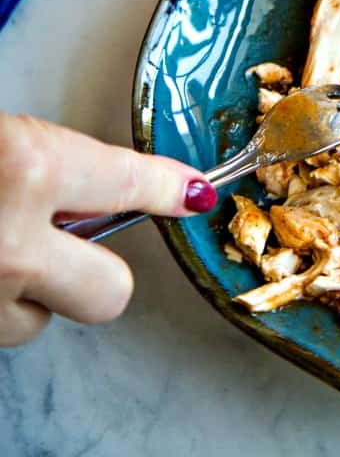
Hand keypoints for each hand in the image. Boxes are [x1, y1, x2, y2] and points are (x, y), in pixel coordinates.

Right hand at [0, 113, 216, 346]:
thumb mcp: (12, 137)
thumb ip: (68, 166)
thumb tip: (122, 186)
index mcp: (31, 171)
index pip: (130, 186)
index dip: (169, 190)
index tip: (194, 194)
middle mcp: (14, 241)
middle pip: (110, 293)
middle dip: (100, 274)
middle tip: (73, 246)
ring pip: (42, 319)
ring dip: (31, 290)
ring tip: (1, 248)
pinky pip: (3, 327)